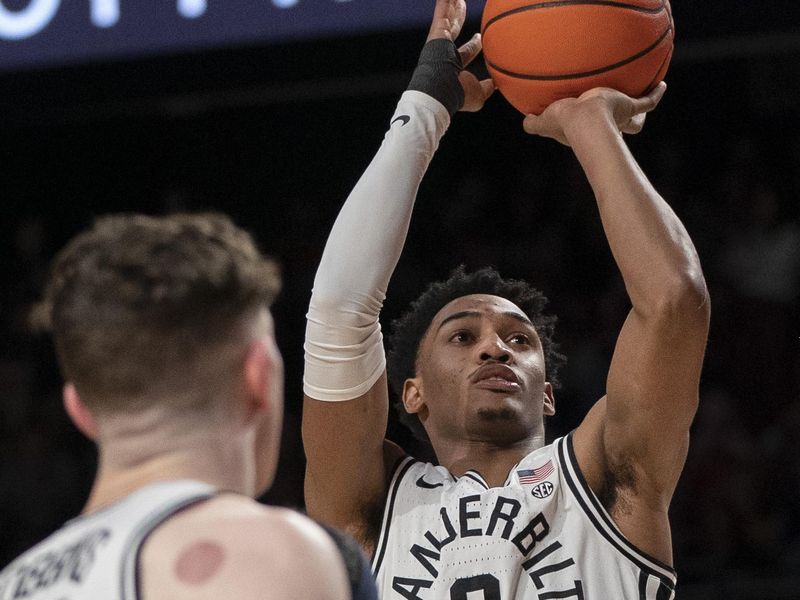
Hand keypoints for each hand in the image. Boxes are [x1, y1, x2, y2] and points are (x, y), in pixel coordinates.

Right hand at [425, 0, 494, 112]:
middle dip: (458, 17)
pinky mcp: (436, 32)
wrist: (441, 90)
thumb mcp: (479, 94)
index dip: (474, 44)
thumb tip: (500, 85)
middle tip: (462, 5)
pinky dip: (445, 1)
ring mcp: (439, 41)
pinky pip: (442, 9)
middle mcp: (445, 51)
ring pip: (447, 16)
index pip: (466, 51)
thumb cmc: (458, 95)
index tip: (479, 37)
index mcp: (455, 66)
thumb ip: (489, 88)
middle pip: (454, 29)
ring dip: (452, 4)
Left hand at [523, 82, 666, 144]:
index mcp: (589, 130)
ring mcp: (621, 116)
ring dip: (640, 111)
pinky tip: (662, 85)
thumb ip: (532, 125)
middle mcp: (606, 126)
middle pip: (622, 129)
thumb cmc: (563, 124)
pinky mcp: (630, 107)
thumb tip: (524, 122)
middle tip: (627, 120)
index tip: (598, 129)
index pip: (596, 133)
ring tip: (645, 98)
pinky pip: (648, 101)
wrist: (583, 120)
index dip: (597, 131)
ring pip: (637, 116)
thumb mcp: (543, 123)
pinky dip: (656, 94)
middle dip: (624, 126)